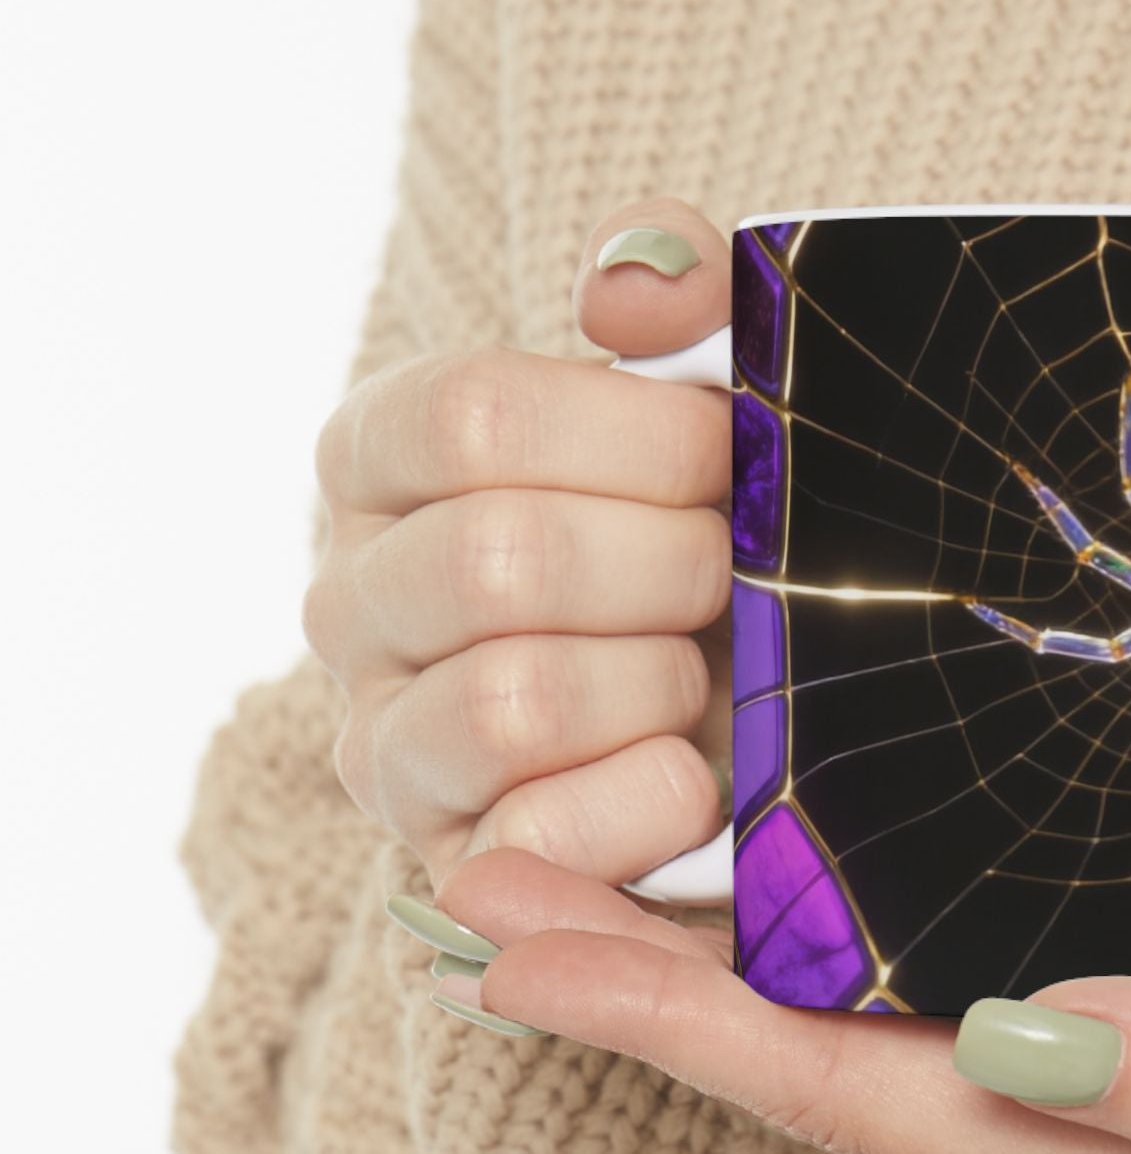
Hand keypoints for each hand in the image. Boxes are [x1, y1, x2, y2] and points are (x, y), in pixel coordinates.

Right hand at [304, 198, 733, 889]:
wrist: (754, 704)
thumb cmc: (712, 529)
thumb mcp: (705, 393)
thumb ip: (676, 295)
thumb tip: (631, 290)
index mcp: (384, 459)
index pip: (469, 417)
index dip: (635, 437)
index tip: (727, 455)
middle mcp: (352, 600)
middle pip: (497, 561)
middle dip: (670, 567)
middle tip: (737, 574)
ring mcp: (386, 743)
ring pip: (511, 700)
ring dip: (659, 682)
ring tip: (707, 673)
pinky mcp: (452, 864)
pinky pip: (537, 838)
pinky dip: (650, 799)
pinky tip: (697, 773)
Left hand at [419, 842, 1130, 1153]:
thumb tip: (1035, 1050)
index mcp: (1125, 1148)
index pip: (853, 1094)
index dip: (678, 1028)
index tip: (519, 949)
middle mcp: (1082, 1112)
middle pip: (816, 1058)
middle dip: (640, 986)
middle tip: (475, 889)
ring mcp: (1101, 1052)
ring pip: (861, 1013)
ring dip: (707, 949)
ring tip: (568, 868)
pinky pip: (940, 961)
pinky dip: (826, 916)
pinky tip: (772, 859)